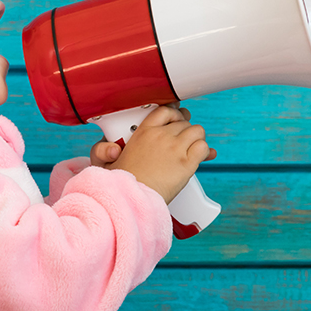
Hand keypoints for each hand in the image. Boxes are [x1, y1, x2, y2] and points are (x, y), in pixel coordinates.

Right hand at [98, 104, 215, 203]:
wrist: (131, 200)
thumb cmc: (121, 184)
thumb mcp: (107, 161)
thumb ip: (106, 149)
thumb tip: (115, 147)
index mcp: (143, 132)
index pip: (164, 110)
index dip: (174, 114)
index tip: (176, 120)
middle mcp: (160, 136)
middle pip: (183, 122)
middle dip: (186, 130)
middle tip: (184, 141)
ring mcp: (174, 148)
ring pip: (197, 131)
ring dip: (197, 139)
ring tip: (192, 149)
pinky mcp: (186, 163)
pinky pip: (203, 147)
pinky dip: (204, 151)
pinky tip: (199, 158)